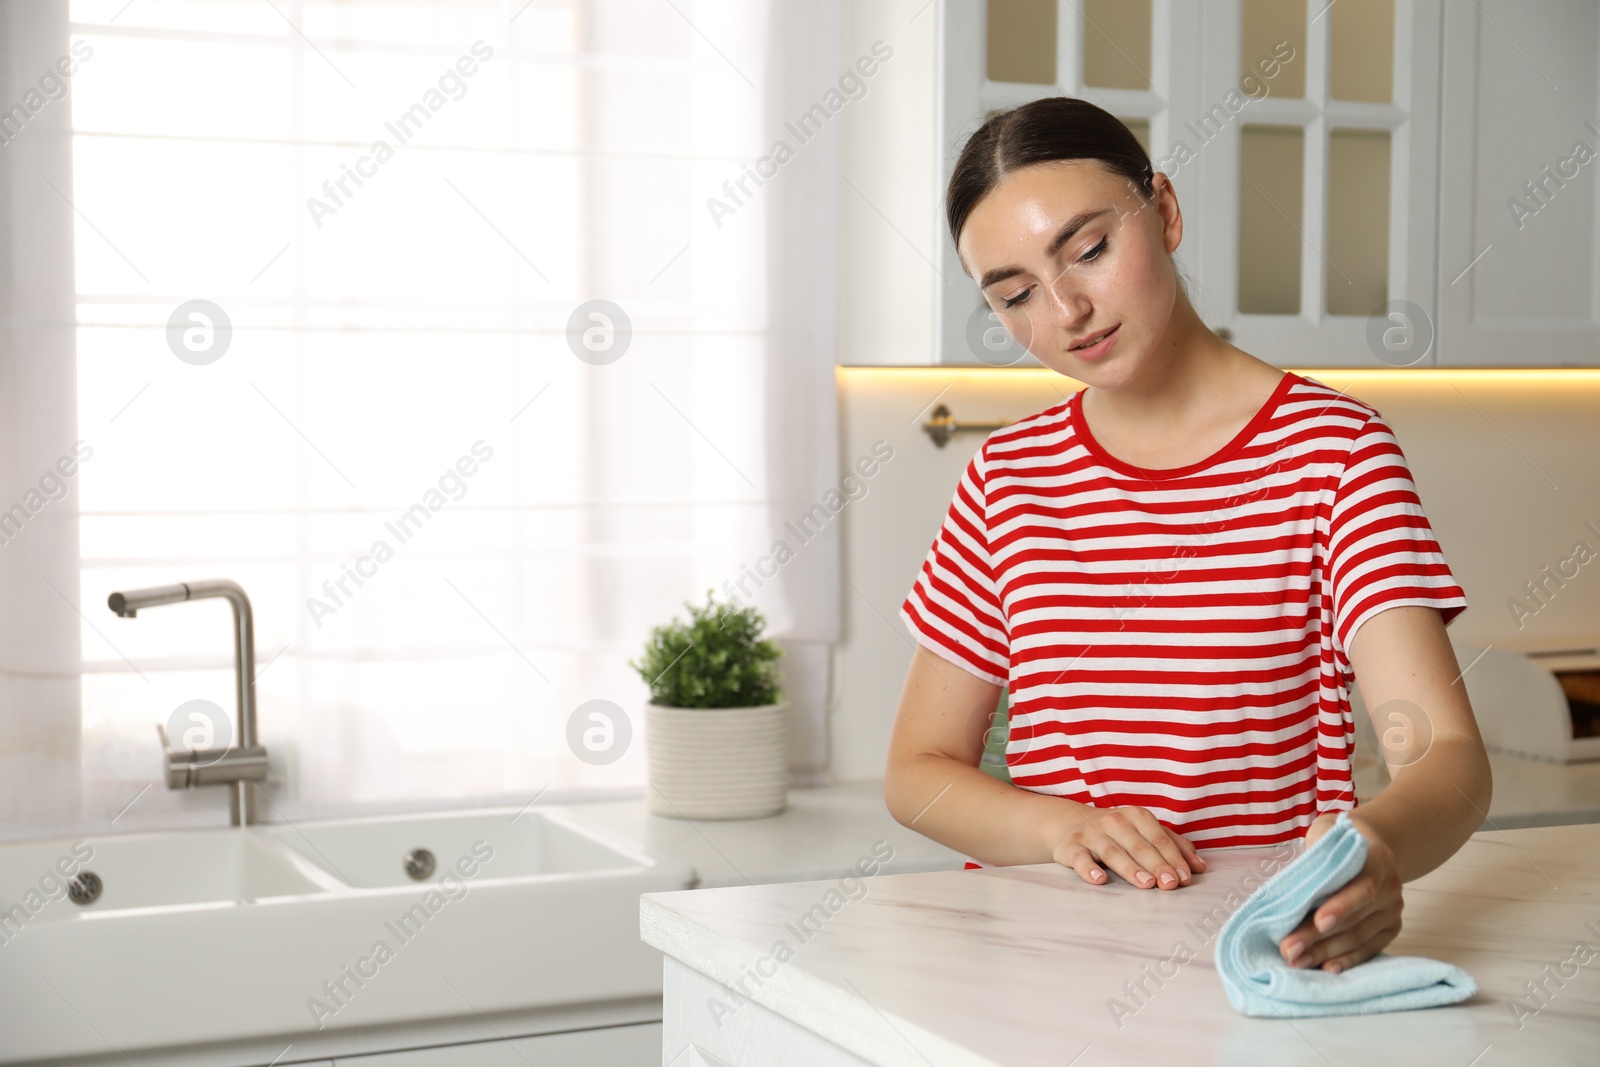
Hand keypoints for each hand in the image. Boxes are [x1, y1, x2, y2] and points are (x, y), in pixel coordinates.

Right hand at [1049, 802, 1207, 889]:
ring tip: (1146, 884)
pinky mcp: (1072, 846)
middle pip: (1139, 846)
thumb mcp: (1145, 833)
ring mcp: (1092, 832)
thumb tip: (1200, 867)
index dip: (1173, 858)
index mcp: (1137, 816)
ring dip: (1130, 869)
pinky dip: (1089, 868)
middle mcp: (1115, 821)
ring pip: (1113, 852)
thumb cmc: (1118, 833)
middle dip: (1157, 865)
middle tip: (1170, 885)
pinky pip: (1080, 858)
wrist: (1071, 823)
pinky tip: (1099, 879)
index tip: (1185, 878)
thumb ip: (1173, 847)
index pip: (1160, 839)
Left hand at [1278, 812, 1403, 972]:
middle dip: (1318, 937)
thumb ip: (1315, 857)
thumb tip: (1291, 891)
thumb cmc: (1338, 840)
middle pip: (1355, 919)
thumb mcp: (1325, 834)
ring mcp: (1393, 910)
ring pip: (1359, 937)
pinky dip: (1347, 959)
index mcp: (1379, 859)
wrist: (1369, 843)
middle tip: (1289, 950)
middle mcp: (1392, 887)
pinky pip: (1369, 948)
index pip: (1363, 887)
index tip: (1318, 921)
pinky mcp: (1390, 928)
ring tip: (1297, 961)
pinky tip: (1325, 968)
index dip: (1341, 906)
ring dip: (1326, 952)